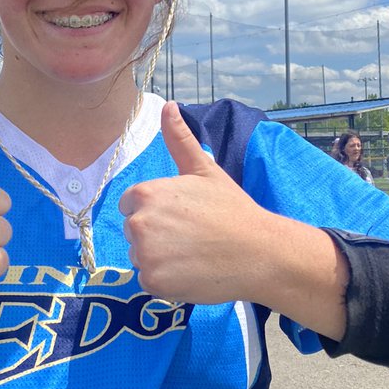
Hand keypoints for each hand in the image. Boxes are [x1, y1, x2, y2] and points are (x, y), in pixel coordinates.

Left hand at [119, 101, 271, 303]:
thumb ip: (179, 139)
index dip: (156, 212)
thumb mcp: (204, 170)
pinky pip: (148, 282)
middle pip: (133, 233)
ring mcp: (145, 254)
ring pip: (140, 258)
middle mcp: (139, 223)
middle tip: (191, 237)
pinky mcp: (153, 281)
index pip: (130, 206)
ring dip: (160, 260)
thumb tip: (168, 106)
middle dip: (156, 236)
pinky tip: (191, 272)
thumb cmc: (232, 209)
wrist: (258, 251)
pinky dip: (166, 281)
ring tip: (193, 254)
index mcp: (146, 193)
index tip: (183, 217)